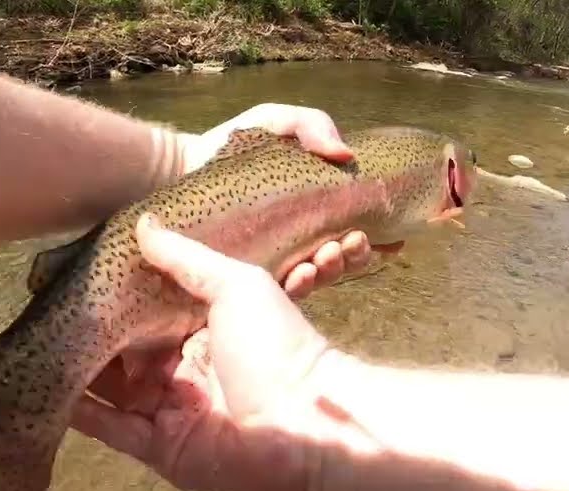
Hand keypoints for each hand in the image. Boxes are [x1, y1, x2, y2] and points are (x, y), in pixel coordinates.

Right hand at [71, 214, 338, 490]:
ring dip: (80, 373)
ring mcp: (173, 415)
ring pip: (114, 392)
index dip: (118, 303)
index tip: (78, 283)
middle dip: (92, 339)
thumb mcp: (236, 285)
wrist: (312, 423)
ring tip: (36, 349)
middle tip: (46, 315)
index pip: (150, 317)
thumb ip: (187, 259)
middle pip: (126, 356)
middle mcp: (187, 375)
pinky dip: (83, 413)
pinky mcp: (163, 450)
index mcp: (207, 334)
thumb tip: (144, 224)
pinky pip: (113, 429)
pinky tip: (49, 391)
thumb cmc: (281, 347)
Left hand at [177, 103, 373, 296]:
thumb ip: (310, 125)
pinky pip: (274, 291)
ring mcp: (271, 262)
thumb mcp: (274, 122)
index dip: (377, 241)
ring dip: (328, 273)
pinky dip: (294, 287)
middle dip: (353, 258)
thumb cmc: (228, 144)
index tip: (394, 242)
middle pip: (338, 262)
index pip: (352, 234)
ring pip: (312, 280)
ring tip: (325, 260)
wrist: (175, 169)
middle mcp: (297, 242)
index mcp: (312, 212)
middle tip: (352, 245)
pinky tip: (299, 277)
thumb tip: (345, 154)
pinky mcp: (243, 277)